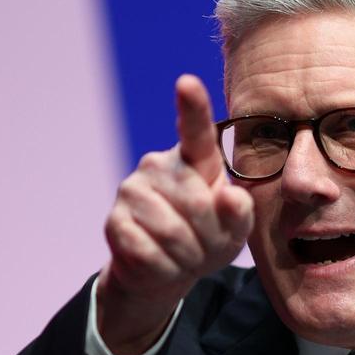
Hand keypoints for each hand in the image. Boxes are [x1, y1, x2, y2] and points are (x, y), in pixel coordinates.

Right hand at [96, 74, 252, 354]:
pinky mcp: (114, 222)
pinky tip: (162, 263)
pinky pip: (149, 253)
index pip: (195, 130)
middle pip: (199, 205)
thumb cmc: (208, 238)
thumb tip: (231, 197)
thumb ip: (240, 213)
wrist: (166, 271)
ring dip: (189, 257)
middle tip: (205, 246)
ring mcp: (131, 190)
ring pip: (173, 233)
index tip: (186, 83)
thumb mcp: (236, 230)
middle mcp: (158, 164)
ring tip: (186, 255)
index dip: (192, 107)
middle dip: (211, 238)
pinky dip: (165, 270)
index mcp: (195, 159)